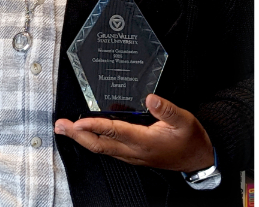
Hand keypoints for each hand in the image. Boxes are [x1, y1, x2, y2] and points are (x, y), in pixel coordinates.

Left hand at [53, 94, 213, 172]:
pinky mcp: (133, 155)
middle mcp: (134, 151)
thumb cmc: (190, 139)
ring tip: (67, 129)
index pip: (114, 131)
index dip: (94, 126)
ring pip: (102, 148)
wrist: (198, 159)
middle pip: (99, 144)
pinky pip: (108, 149)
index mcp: (144, 141)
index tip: (78, 122)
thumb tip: (149, 98)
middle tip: (61, 126)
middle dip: (78, 135)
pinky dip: (94, 141)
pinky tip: (87, 134)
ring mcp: (132, 155)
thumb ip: (167, 109)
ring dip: (82, 139)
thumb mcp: (184, 120)